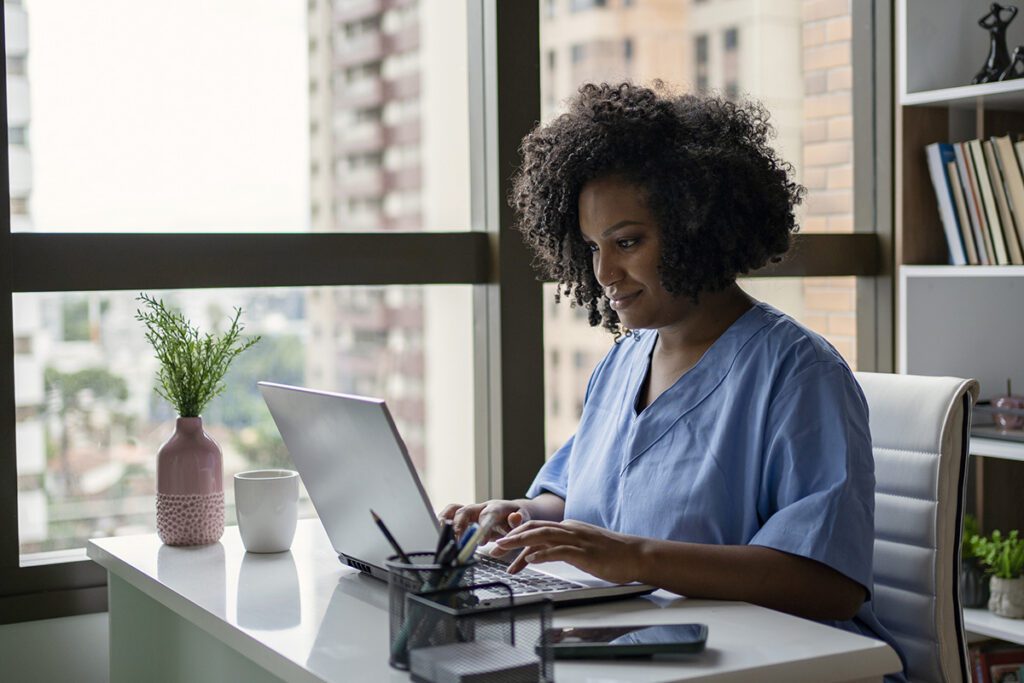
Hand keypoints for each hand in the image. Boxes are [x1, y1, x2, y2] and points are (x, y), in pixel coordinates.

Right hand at [437, 499, 531, 542]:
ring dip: (446, 522)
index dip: (483, 527)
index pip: (488, 514)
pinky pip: (449, 515)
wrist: (516, 513)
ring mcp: (472, 511)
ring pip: (454, 510)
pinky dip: (442, 523)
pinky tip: (438, 536)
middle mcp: (481, 507)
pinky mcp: (465, 517)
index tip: (480, 542)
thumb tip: (514, 519)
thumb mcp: (525, 522)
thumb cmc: (519, 520)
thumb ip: (519, 523)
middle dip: (459, 527)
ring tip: (441, 537)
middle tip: (458, 544)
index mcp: (497, 508)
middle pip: (465, 511)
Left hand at [494, 519, 644, 583]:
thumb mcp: (582, 547)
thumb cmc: (612, 554)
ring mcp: (577, 539)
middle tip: (494, 546)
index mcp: (569, 527)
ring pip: (541, 536)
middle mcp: (570, 529)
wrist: (636, 554)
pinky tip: (529, 559)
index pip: (537, 528)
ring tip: (503, 549)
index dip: (517, 534)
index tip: (502, 544)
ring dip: (519, 542)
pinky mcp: (584, 553)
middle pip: (534, 528)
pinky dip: (541, 553)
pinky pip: (558, 551)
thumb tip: (540, 553)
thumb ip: (563, 547)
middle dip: (511, 536)